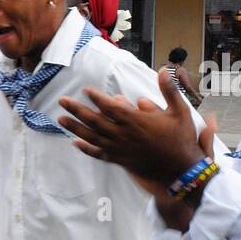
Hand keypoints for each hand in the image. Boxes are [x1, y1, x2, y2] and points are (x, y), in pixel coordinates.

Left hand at [56, 69, 206, 186]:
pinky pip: (99, 154)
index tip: (86, 90)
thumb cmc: (180, 139)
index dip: (96, 98)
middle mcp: (124, 135)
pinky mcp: (120, 160)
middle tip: (62, 100)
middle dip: (76, 109)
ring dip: (74, 127)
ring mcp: (120, 149)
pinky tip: (75, 143)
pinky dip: (86, 149)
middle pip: (94, 121)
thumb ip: (169, 90)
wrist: (180, 170)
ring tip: (60, 119)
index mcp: (136, 121)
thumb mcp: (180, 111)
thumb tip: (164, 69)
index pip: (110, 107)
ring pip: (92, 137)